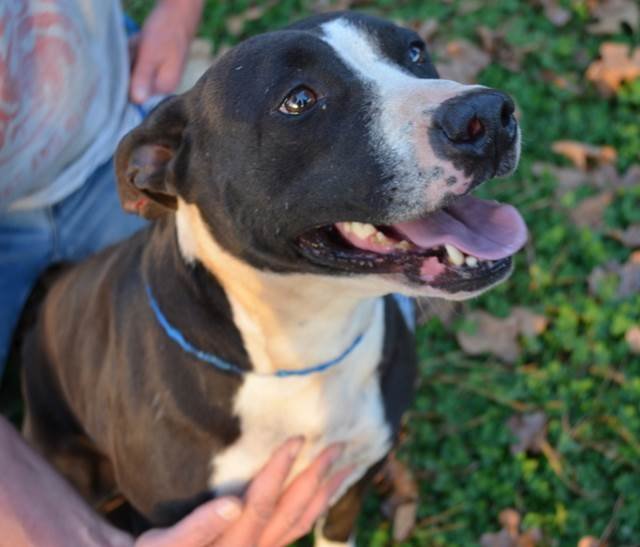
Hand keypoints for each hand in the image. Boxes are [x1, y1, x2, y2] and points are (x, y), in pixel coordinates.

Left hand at [129, 0, 203, 103]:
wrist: (179, 12)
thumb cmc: (167, 31)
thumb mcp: (150, 54)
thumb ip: (142, 78)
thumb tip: (137, 101)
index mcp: (164, 87)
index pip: (135, 94)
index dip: (125, 80)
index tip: (129, 61)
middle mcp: (162, 85)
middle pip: (132, 82)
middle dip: (128, 65)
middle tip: (138, 48)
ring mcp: (159, 74)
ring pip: (132, 70)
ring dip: (130, 55)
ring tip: (141, 44)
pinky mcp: (155, 64)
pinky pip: (136, 61)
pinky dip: (134, 50)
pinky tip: (140, 42)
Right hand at [135, 438, 351, 546]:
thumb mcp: (162, 545)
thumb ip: (196, 530)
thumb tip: (234, 507)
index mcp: (230, 545)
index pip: (260, 503)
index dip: (280, 470)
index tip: (297, 439)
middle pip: (290, 512)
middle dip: (314, 477)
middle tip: (336, 446)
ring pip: (299, 523)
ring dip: (324, 493)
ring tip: (344, 467)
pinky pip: (296, 530)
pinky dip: (314, 508)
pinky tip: (325, 491)